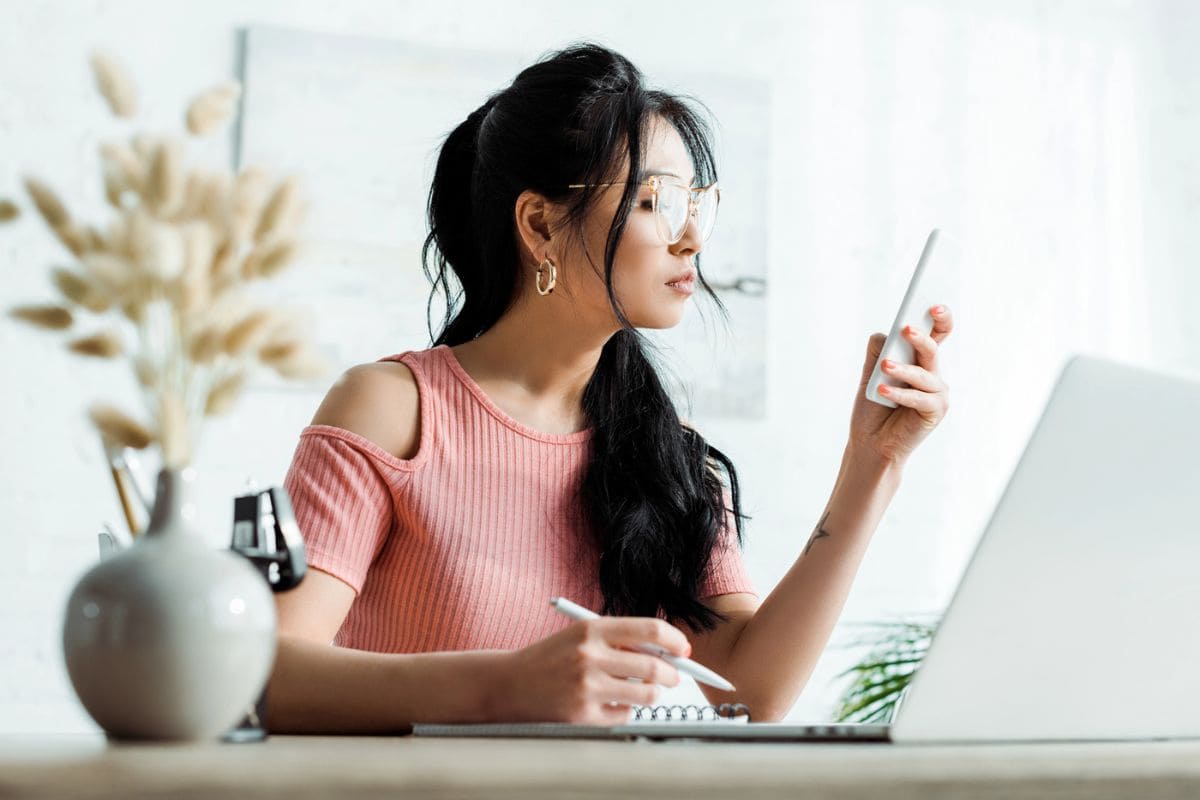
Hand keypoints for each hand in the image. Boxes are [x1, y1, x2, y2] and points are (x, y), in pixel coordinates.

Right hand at [495, 617, 690, 724]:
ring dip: (652, 694)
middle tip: (675, 677)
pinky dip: (624, 710)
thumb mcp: (581, 635)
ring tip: (643, 690)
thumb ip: (620, 639)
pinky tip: (608, 703)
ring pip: (646, 694)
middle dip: (674, 675)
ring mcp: (586, 687)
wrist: (510, 684)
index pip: (649, 629)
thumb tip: (669, 650)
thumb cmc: (552, 657)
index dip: (674, 640)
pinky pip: (625, 714)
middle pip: (655, 666)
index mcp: (591, 628)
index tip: (684, 650)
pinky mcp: (582, 714)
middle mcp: (589, 656)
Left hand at [848, 305, 953, 467]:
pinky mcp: (936, 410)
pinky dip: (901, 394)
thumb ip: (879, 352)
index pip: (936, 332)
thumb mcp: (870, 374)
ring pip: (924, 373)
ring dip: (902, 370)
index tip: (932, 304)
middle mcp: (932, 372)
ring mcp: (937, 392)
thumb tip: (887, 334)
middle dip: (921, 337)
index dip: (940, 317)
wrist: (871, 442)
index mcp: (919, 359)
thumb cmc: (873, 407)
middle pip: (932, 348)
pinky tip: (884, 392)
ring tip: (884, 368)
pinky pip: (921, 398)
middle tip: (906, 329)